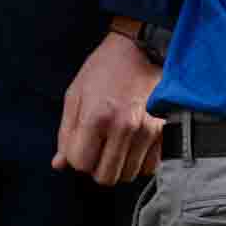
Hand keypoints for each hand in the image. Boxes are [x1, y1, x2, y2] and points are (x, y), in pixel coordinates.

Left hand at [52, 31, 164, 185]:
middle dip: (97, 167)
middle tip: (99, 149)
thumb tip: (60, 164)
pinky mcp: (165, 131)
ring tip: (117, 145)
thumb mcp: (75, 94)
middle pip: (105, 177)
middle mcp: (124, 127)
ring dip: (119, 166)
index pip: (80, 164)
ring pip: (128, 175)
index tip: (82, 145)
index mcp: (97, 116)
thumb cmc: (105, 69)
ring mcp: (148, 130)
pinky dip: (140, 162)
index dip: (77, 158)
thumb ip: (66, 133)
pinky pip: (150, 167)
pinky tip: (134, 146)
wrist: (141, 48)